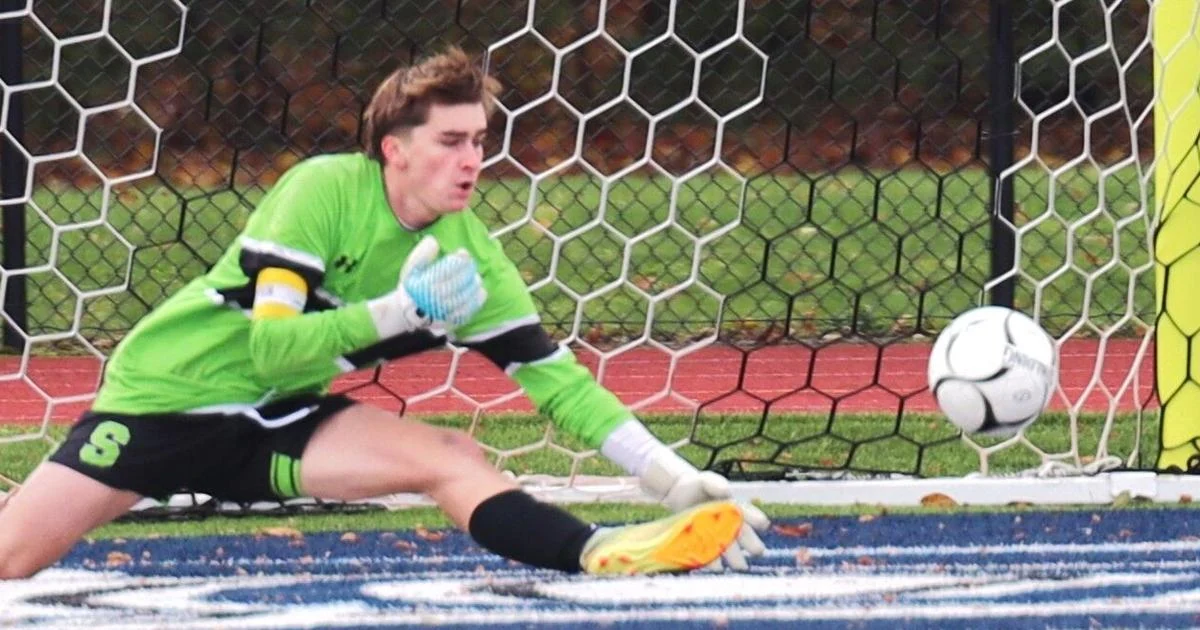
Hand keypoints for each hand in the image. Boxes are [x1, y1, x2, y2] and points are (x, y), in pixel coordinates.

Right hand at [367, 236, 486, 336]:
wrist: (408, 312)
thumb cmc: (412, 287)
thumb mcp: (411, 268)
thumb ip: (421, 254)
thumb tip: (433, 242)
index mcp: (424, 284)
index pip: (448, 269)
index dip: (459, 259)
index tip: (462, 253)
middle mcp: (435, 299)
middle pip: (459, 281)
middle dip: (468, 271)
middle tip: (470, 265)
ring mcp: (444, 312)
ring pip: (466, 296)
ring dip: (474, 284)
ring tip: (476, 277)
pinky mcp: (451, 321)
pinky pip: (468, 310)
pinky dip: (477, 300)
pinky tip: (481, 291)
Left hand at [639, 449, 769, 570]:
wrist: (679, 494)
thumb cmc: (699, 486)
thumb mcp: (706, 481)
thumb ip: (716, 484)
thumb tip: (726, 490)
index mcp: (736, 508)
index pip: (751, 515)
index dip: (757, 520)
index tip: (763, 523)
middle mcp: (731, 525)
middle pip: (744, 536)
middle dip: (751, 544)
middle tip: (758, 551)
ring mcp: (719, 537)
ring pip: (731, 550)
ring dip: (735, 558)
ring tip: (738, 565)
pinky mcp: (705, 546)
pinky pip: (712, 557)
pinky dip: (714, 562)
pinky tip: (716, 567)